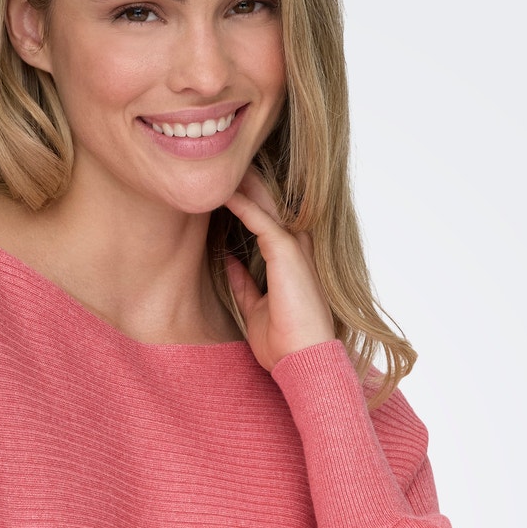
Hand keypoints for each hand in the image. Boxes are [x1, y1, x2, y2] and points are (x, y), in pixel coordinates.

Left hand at [221, 168, 336, 369]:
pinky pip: (259, 219)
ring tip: (224, 168)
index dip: (252, 205)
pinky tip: (224, 193)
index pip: (271, 224)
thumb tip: (228, 263)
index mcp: (292, 263)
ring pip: (266, 206)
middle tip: (228, 167)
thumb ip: (244, 283)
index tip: (228, 192)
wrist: (302, 360)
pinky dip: (241, 205)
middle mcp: (297, 250)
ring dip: (245, 187)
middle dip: (250, 187)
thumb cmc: (283, 342)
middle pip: (271, 207)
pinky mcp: (286, 252)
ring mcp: (294, 249)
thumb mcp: (255, 308)